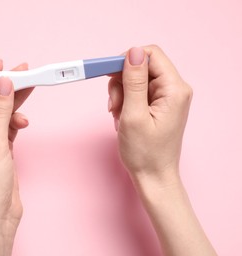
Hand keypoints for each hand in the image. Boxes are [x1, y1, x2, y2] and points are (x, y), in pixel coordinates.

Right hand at [108, 45, 191, 181]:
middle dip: (121, 82)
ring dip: (121, 94)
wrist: (152, 176)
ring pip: (135, 79)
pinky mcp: (158, 104)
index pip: (150, 55)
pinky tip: (123, 118)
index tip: (107, 73)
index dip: (126, 59)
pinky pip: (137, 92)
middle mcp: (174, 89)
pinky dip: (125, 102)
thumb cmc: (145, 153)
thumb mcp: (133, 115)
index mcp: (174, 89)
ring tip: (119, 115)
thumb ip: (133, 81)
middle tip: (114, 104)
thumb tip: (134, 51)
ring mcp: (167, 97)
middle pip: (141, 66)